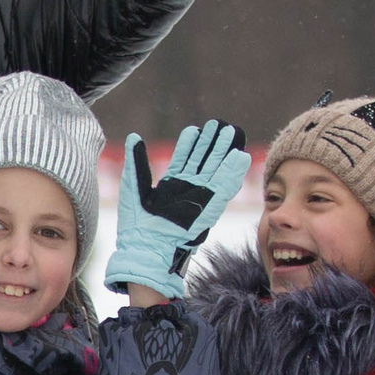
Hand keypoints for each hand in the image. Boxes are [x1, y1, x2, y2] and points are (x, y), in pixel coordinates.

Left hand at [103, 119, 250, 293]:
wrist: (147, 250)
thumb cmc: (136, 225)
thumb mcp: (134, 187)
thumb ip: (137, 161)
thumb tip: (133, 137)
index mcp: (171, 185)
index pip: (185, 158)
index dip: (190, 143)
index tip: (196, 129)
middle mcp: (188, 190)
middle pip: (203, 161)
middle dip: (211, 143)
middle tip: (219, 125)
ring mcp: (200, 198)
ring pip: (216, 170)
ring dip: (224, 152)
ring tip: (232, 132)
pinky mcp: (210, 208)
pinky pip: (225, 187)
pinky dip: (233, 172)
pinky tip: (240, 156)